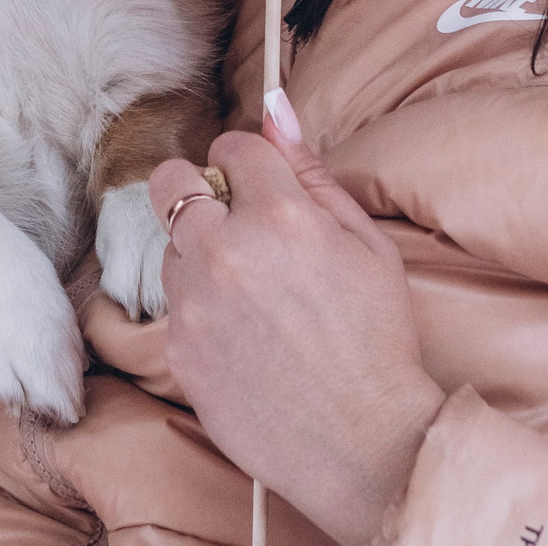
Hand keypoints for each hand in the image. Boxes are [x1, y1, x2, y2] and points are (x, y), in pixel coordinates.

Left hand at [149, 94, 444, 545]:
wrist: (361, 440)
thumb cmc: (377, 339)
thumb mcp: (367, 244)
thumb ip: (312, 171)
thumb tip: (275, 108)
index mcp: (281, 215)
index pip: (232, 146)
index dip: (246, 159)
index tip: (259, 180)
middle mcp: (226, 251)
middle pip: (170, 183)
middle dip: (196, 187)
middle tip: (232, 218)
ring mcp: (194, 304)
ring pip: (171, 247)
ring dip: (200, 253)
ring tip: (253, 294)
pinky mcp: (178, 351)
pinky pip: (174, 305)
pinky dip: (201, 309)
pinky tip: (245, 336)